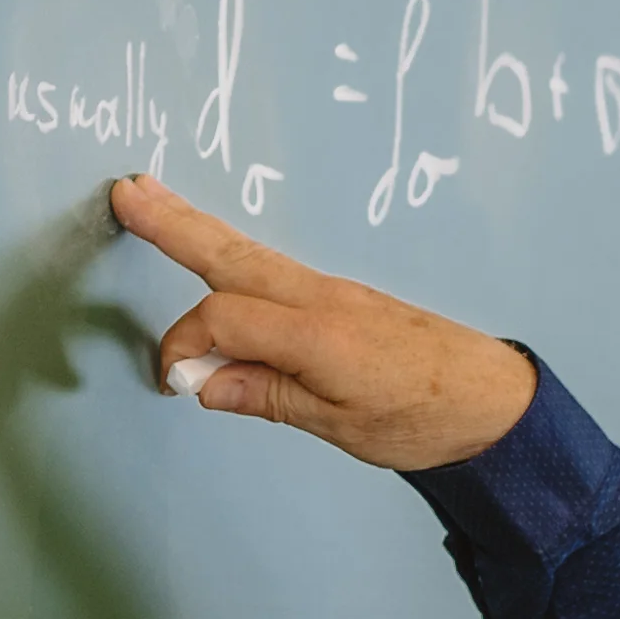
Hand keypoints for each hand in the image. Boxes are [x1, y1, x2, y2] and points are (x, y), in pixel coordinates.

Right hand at [110, 172, 537, 470]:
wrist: (493, 400)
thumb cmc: (424, 417)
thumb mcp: (341, 424)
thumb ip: (269, 396)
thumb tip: (203, 382)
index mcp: (316, 334)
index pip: (223, 320)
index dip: (184, 346)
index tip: (172, 380)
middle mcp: (319, 298)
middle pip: (230, 255)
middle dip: (174, 226)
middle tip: (125, 194)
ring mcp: (330, 290)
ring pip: (248, 252)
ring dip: (196, 227)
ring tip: (151, 197)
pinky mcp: (339, 296)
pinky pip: (270, 266)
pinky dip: (230, 251)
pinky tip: (212, 247)